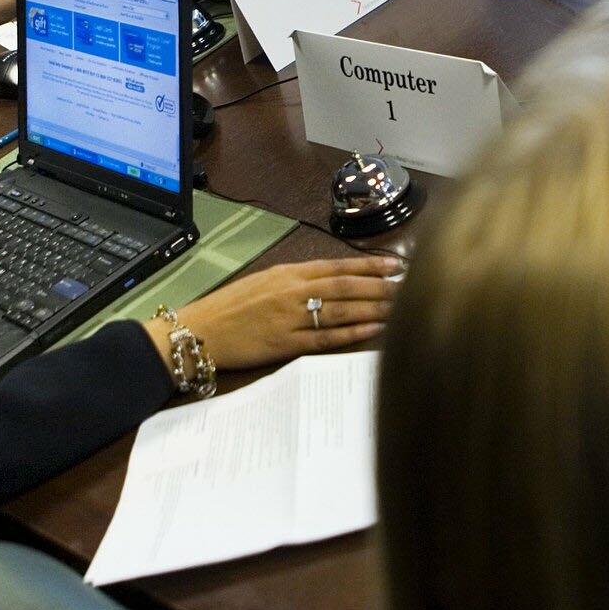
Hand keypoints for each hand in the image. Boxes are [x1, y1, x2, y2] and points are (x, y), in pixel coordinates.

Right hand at [153, 255, 402, 375]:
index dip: (369, 266)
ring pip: (341, 310)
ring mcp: (289, 318)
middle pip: (345, 286)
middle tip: (409, 287)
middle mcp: (291, 291)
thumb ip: (295, 280)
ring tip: (401, 307)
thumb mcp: (262, 282)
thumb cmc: (229, 307)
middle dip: (380, 287)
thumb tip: (328, 280)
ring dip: (374, 308)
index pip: (336, 266)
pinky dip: (352, 333)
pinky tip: (374, 330)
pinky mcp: (285, 344)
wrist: (198, 331)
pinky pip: (325, 337)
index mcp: (287, 273)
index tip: (395, 265)